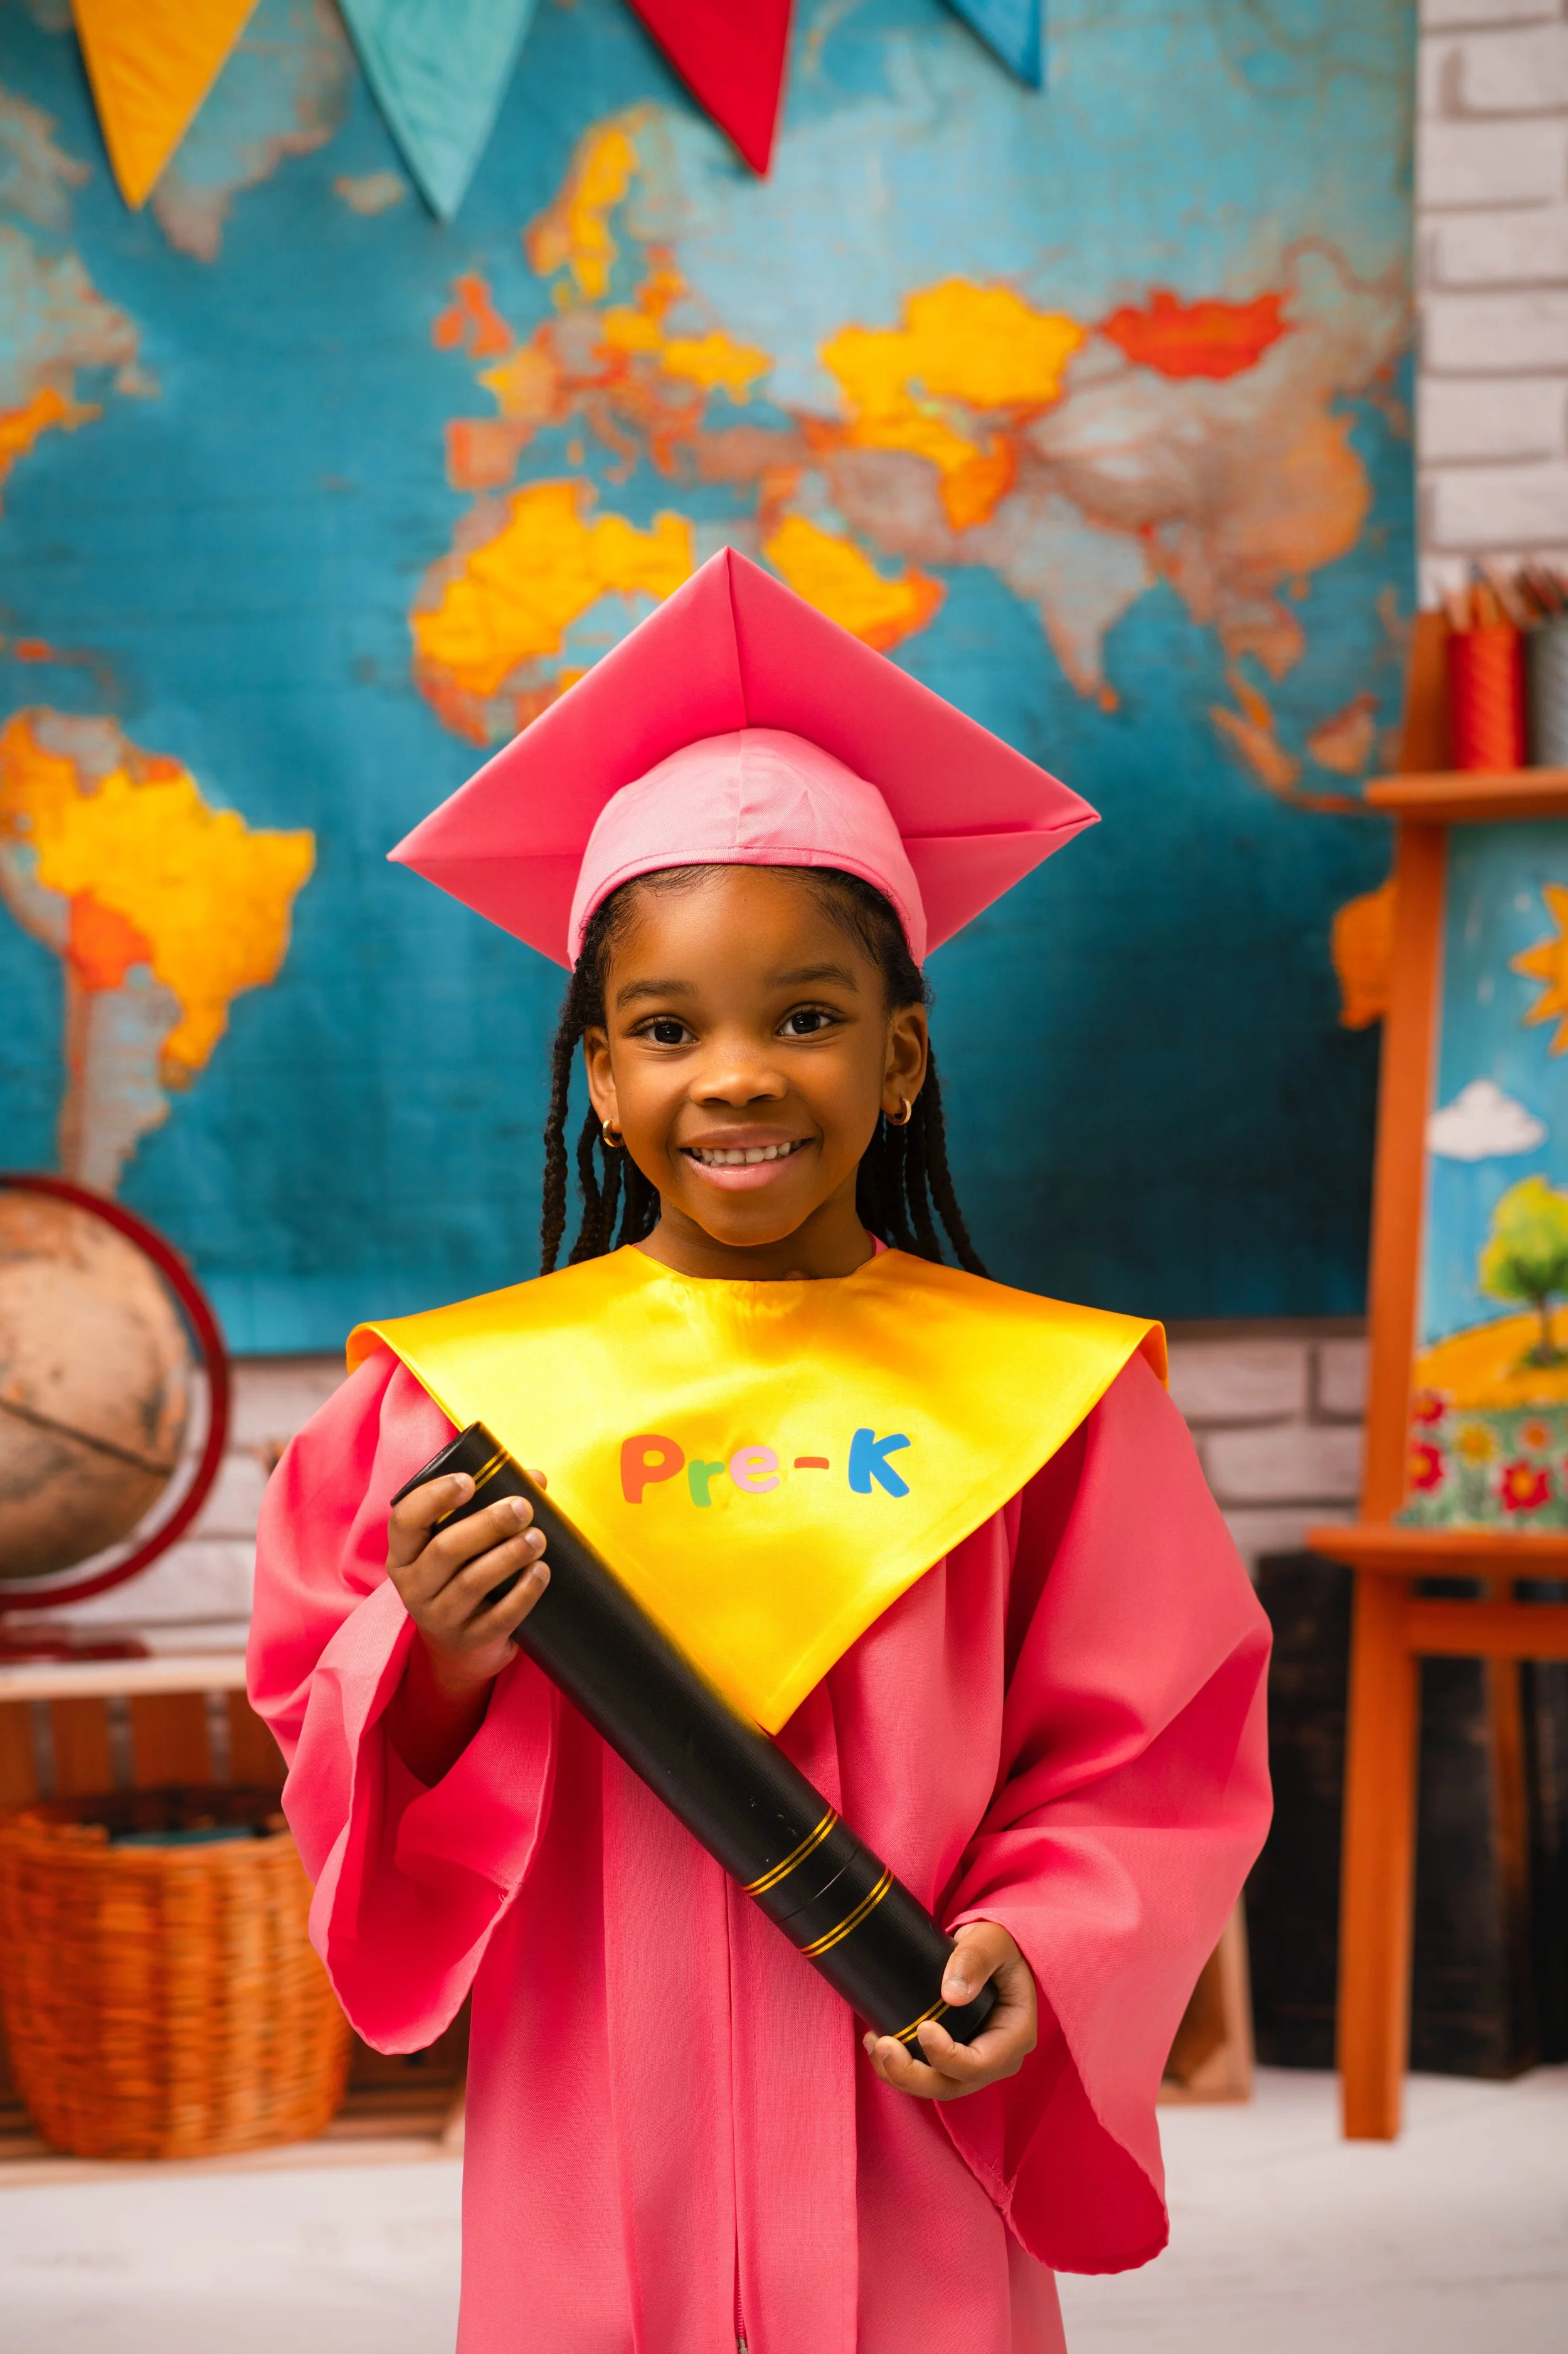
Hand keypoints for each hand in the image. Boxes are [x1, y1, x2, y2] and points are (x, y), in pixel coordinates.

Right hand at [383, 1470, 550, 1785]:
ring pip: (472, 1582)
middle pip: (446, 1549)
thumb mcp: (461, 1545)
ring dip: (509, 1555)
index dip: (434, 1497)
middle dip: (487, 1524)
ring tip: (537, 1538)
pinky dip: (524, 1593)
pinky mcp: (470, 1641)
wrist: (461, 1648)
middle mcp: (413, 1587)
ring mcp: (439, 1618)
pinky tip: (541, 1572)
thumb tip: (534, 1478)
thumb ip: (489, 1506)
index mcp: (403, 1554)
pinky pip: (499, 1617)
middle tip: (522, 1507)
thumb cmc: (462, 1576)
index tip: (469, 1480)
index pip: (405, 1520)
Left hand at [862, 1920, 1036, 2100]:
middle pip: (952, 2085)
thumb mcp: (991, 1941)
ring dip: (900, 2074)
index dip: (948, 2056)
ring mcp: (973, 2064)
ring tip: (873, 2043)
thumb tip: (952, 1994)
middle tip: (883, 2045)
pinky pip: (925, 2076)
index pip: (980, 2064)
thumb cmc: (994, 1944)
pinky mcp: (952, 2061)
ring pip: (934, 2086)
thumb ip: (975, 1960)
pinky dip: (898, 2069)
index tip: (923, 2028)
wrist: (984, 1950)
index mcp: (1015, 2036)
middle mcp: (997, 2060)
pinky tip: (876, 2044)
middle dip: (913, 2074)